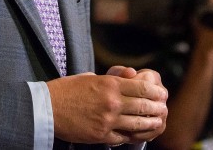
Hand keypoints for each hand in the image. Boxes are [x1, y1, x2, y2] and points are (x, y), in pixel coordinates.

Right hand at [47, 70, 167, 145]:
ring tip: (158, 122)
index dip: (156, 91)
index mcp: (109, 84)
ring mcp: (108, 121)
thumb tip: (131, 75)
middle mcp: (112, 102)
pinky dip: (133, 135)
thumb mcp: (91, 77)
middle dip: (158, 108)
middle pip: (144, 106)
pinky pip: (124, 137)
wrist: (48, 108)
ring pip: (138, 124)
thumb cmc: (68, 89)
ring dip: (151, 123)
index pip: (142, 87)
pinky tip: (139, 133)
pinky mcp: (102, 135)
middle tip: (164, 109)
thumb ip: (113, 78)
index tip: (162, 93)